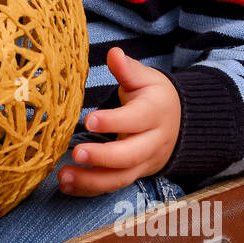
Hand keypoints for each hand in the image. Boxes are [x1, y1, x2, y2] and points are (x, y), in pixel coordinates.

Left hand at [58, 46, 180, 196]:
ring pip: (120, 177)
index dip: (114, 122)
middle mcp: (151, 142)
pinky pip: (112, 187)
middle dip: (103, 157)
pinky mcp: (133, 175)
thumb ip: (128, 70)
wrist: (179, 125)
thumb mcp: (146, 79)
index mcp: (154, 114)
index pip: (136, 119)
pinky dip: (89, 189)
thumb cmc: (154, 98)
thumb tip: (114, 54)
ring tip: (64, 177)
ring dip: (92, 180)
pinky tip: (67, 186)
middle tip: (76, 152)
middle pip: (130, 155)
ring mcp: (143, 163)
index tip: (89, 119)